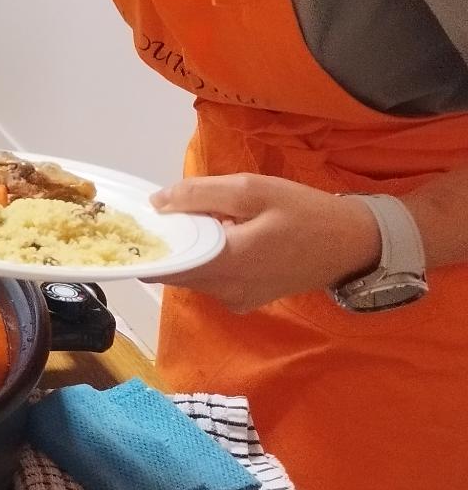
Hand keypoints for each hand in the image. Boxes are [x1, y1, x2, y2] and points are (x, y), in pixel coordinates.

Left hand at [149, 174, 382, 311]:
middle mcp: (225, 292)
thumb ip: (199, 195)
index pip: (163, 265)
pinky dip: (206, 258)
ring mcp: (236, 299)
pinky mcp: (245, 299)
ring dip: (189, 249)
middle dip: (168, 242)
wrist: (353, 243)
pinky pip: (211, 279)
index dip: (146, 243)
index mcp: (225, 265)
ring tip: (201, 218)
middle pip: (174, 269)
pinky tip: (221, 235)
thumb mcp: (251, 189)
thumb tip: (156, 202)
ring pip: (191, 274)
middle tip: (171, 211)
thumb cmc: (304, 213)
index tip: (136, 221)